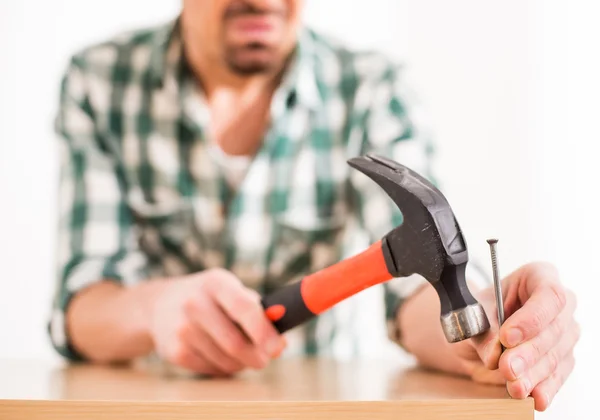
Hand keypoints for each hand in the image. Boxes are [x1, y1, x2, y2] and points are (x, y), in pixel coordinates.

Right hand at [149, 268, 285, 376]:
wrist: (159, 304)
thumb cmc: (209, 298)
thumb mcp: (229, 290)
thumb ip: (257, 311)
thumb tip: (280, 344)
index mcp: (216, 282)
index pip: (244, 307)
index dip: (263, 330)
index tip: (277, 348)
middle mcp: (195, 303)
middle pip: (235, 343)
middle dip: (256, 356)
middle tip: (264, 359)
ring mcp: (181, 328)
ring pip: (226, 361)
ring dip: (241, 364)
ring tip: (240, 355)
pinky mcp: (173, 352)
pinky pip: (211, 370)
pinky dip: (223, 369)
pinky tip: (219, 356)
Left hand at [454, 262, 579, 410]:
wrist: (484, 326)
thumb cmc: (482, 309)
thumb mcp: (475, 312)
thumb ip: (483, 331)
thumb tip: (493, 354)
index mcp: (540, 276)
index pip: (548, 295)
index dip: (531, 319)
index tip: (507, 337)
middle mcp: (560, 303)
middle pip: (554, 329)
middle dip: (528, 352)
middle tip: (506, 367)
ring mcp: (566, 331)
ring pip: (556, 354)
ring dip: (534, 373)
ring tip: (514, 386)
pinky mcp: (564, 356)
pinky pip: (558, 374)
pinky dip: (545, 387)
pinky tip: (536, 398)